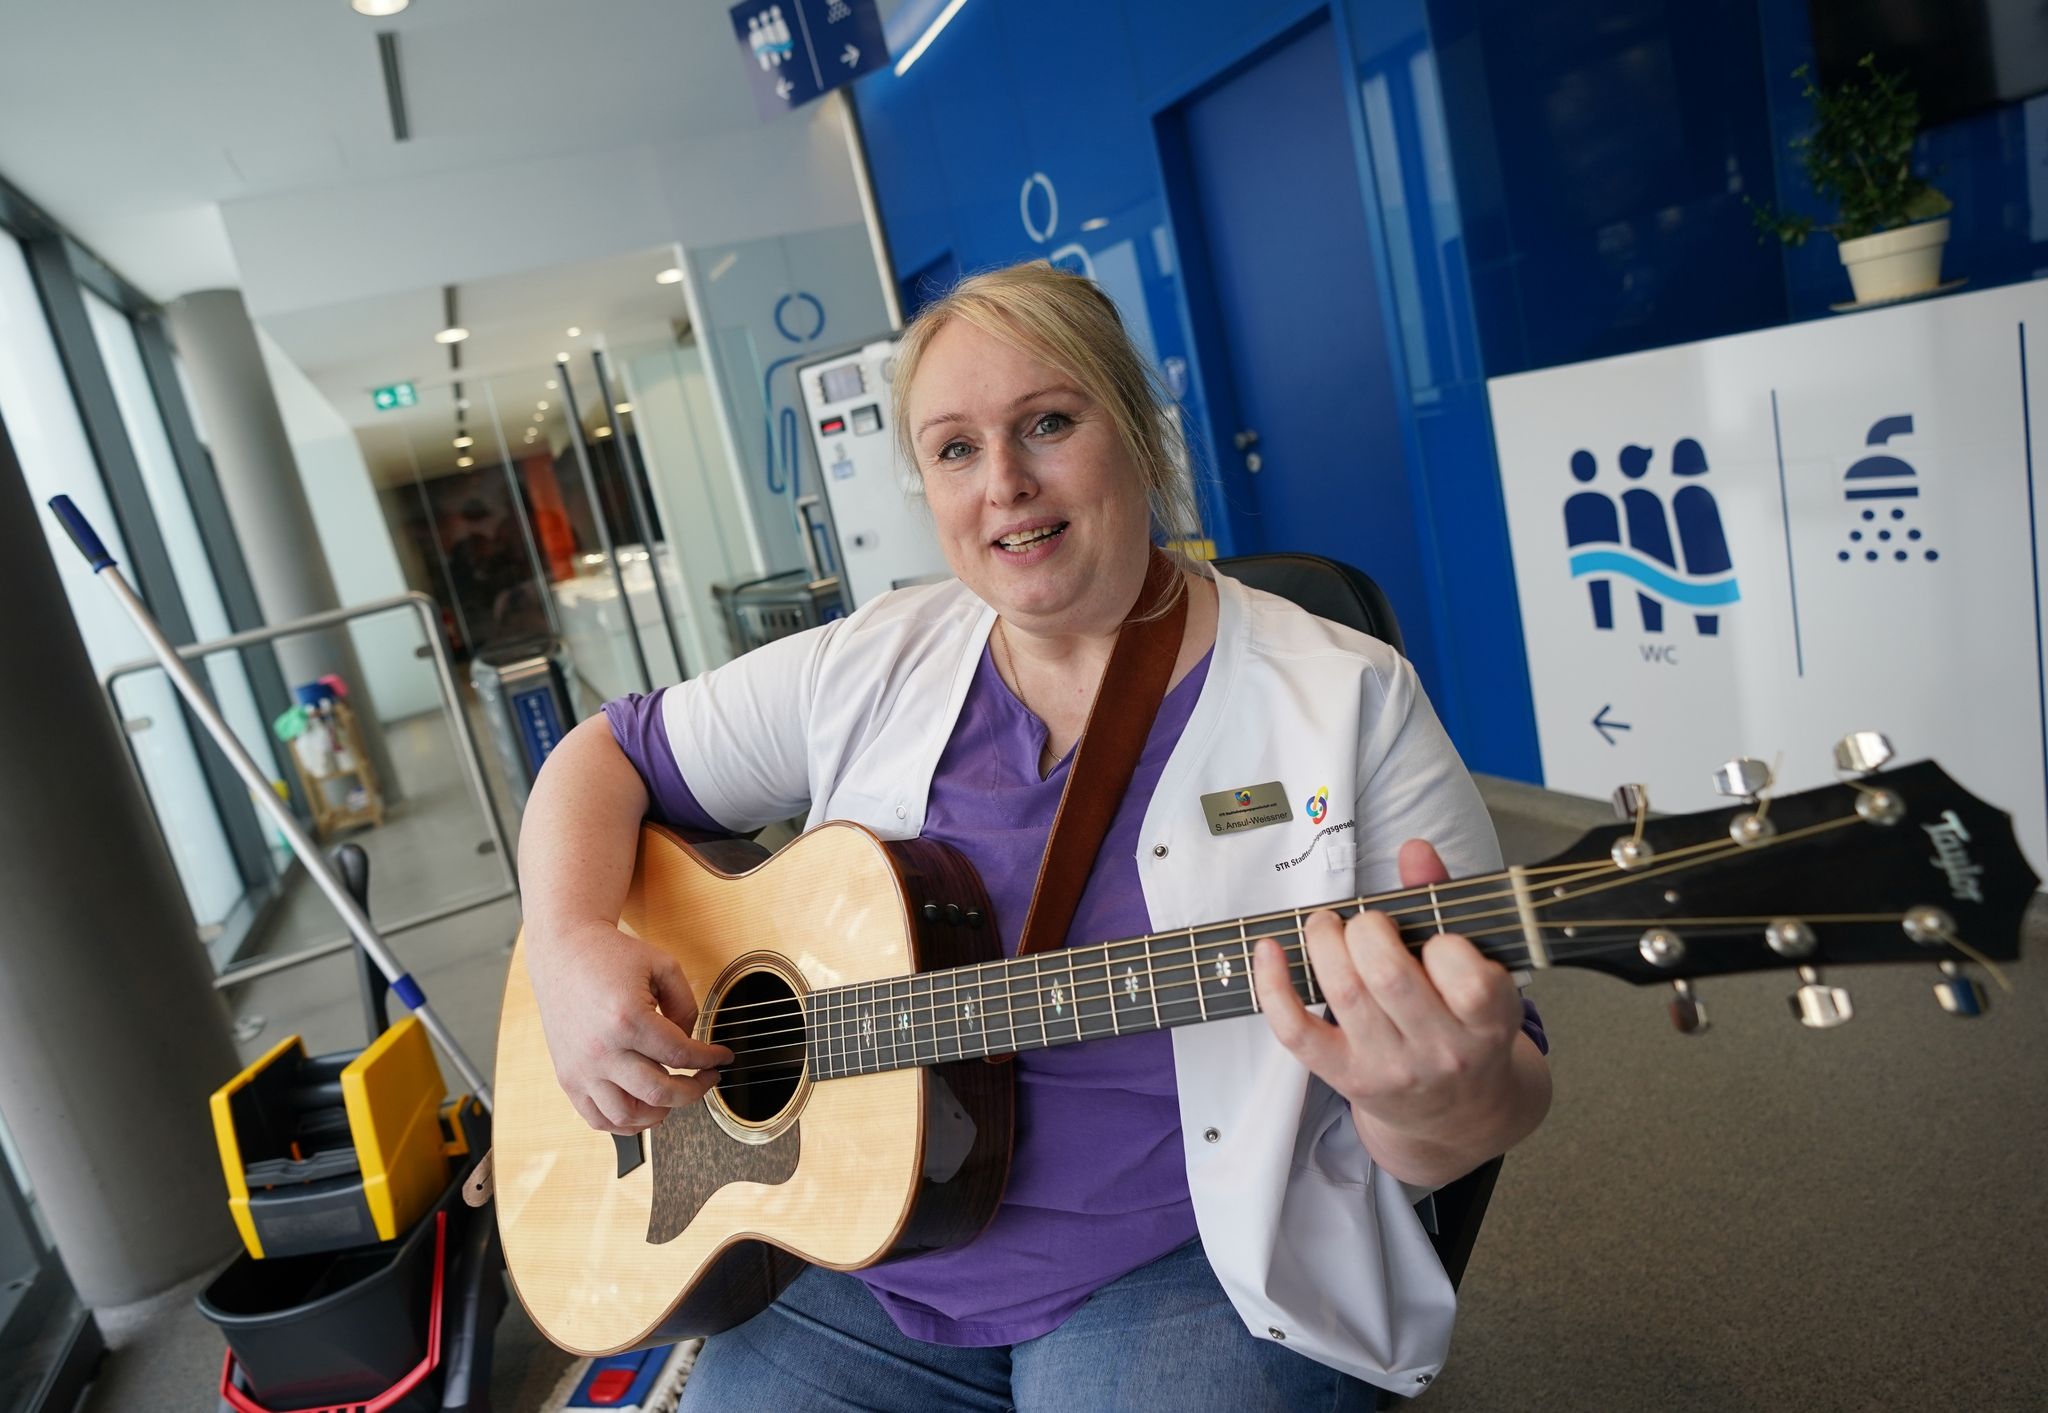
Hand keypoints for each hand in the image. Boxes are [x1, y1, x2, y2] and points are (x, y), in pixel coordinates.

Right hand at [526, 919, 732, 1134]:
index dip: (710, 1060)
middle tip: (706, 1079)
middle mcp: (602, 1050)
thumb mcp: (663, 966)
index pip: (681, 1055)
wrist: (563, 952)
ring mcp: (581, 1069)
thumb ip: (686, 1006)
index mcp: (627, 1019)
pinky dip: (625, 1124)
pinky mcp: (568, 1077)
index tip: (722, 1058)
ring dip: (660, 1112)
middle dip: (694, 1091)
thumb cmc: (611, 956)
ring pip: (627, 1115)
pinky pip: (597, 1118)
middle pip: (659, 1093)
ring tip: (674, 1096)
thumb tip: (691, 1043)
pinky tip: (644, 1108)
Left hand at [1253, 839, 1525, 1157]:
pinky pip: (1297, 1032)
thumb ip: (1444, 902)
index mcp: (1488, 1021)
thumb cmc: (1466, 1024)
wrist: (1460, 1116)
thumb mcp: (1478, 970)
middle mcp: (1442, 1050)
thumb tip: (1414, 848)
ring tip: (1326, 927)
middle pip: (1388, 974)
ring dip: (1324, 942)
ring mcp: (1391, 1067)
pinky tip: (1268, 949)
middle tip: (1366, 925)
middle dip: (1367, 930)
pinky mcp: (1347, 1078)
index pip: (1465, 974)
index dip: (1442, 944)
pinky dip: (1273, 986)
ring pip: (1343, 993)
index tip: (1431, 939)